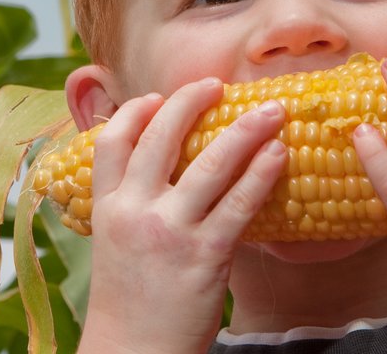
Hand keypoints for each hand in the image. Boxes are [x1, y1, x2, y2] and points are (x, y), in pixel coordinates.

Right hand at [78, 78, 288, 353]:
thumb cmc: (132, 302)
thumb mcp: (116, 246)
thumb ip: (136, 205)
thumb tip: (172, 170)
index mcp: (106, 208)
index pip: (112, 141)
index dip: (134, 111)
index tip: (157, 97)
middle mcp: (134, 212)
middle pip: (160, 137)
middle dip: (189, 101)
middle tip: (215, 83)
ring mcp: (169, 232)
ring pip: (209, 163)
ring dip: (244, 128)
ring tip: (271, 110)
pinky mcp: (205, 255)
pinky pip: (240, 203)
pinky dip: (261, 173)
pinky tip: (280, 154)